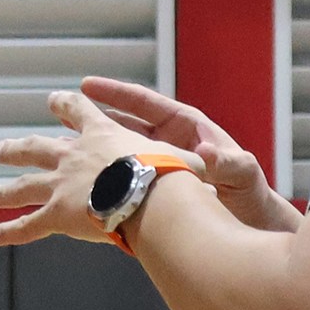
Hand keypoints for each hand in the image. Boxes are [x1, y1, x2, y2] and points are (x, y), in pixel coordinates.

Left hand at [0, 90, 203, 247]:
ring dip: (4, 189)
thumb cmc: (175, 176)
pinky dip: (4, 233)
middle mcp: (74, 154)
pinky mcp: (56, 215)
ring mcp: (61, 184)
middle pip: (38, 147)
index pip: (80, 113)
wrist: (150, 194)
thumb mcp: (183, 161)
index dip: (67, 106)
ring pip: (24, 185)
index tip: (54, 100)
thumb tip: (215, 163)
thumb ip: (187, 163)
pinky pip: (25, 227)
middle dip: (19, 148)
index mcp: (104, 134)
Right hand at [79, 77, 298, 232]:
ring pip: (117, 155)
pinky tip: (78, 186)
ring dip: (92, 151)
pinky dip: (102, 183)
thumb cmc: (250, 195)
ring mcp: (158, 168)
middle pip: (123, 127)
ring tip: (58, 147)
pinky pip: (123, 184)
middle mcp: (168, 145)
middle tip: (60, 109)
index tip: (86, 85)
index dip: (115, 94)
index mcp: (187, 128)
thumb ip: (226, 163)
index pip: (145, 104)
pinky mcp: (154, 192)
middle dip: (93, 120)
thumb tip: (209, 155)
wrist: (251, 224)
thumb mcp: (240, 173)